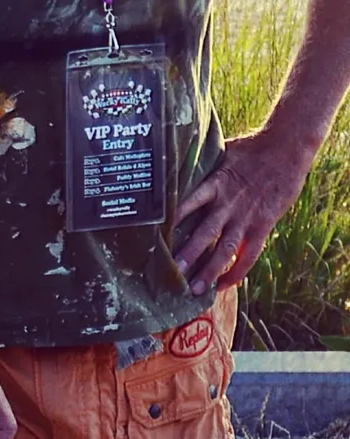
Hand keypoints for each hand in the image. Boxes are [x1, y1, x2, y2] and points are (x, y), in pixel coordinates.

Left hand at [173, 127, 315, 293]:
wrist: (286, 149)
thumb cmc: (250, 148)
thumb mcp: (218, 153)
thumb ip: (199, 166)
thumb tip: (172, 163)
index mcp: (213, 184)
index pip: (186, 206)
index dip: (170, 223)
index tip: (152, 238)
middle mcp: (227, 204)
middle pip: (203, 234)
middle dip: (186, 255)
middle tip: (170, 273)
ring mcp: (245, 217)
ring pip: (224, 249)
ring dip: (209, 270)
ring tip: (194, 289)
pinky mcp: (263, 225)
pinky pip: (249, 254)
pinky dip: (236, 271)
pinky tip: (223, 286)